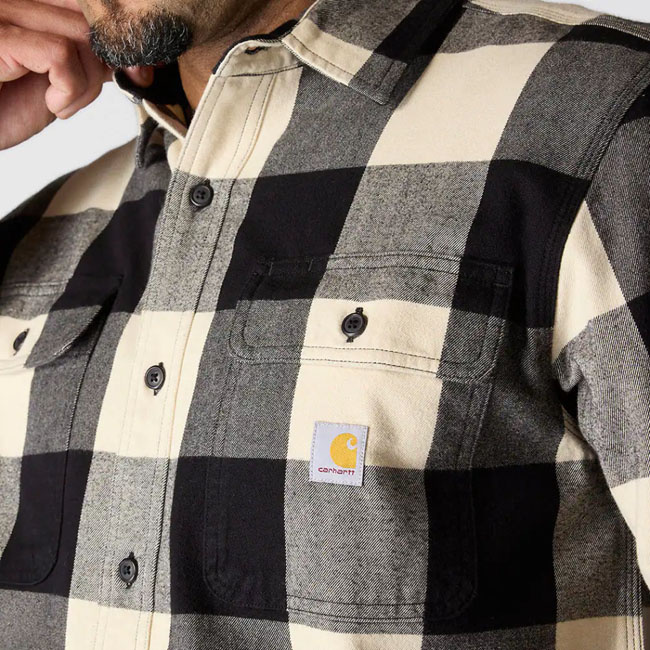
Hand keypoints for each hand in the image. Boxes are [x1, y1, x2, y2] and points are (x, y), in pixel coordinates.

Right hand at [0, 0, 151, 149]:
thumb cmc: (2, 108)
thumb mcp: (55, 82)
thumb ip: (86, 62)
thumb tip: (130, 60)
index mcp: (26, 6)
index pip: (86, 4)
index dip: (121, 36)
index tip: (143, 69)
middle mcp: (13, 1)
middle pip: (90, 18)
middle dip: (113, 63)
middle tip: (111, 90)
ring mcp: (2, 13)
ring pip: (80, 37)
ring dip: (86, 84)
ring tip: (61, 104)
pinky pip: (58, 55)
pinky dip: (68, 89)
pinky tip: (52, 106)